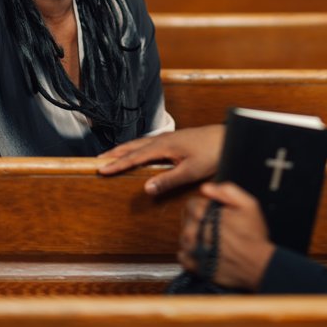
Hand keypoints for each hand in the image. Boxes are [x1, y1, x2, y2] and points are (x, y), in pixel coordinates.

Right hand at [97, 125, 224, 194]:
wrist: (228, 137)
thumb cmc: (212, 153)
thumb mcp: (191, 171)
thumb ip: (168, 180)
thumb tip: (146, 188)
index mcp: (163, 146)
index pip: (134, 157)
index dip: (117, 164)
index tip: (101, 169)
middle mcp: (163, 139)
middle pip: (133, 146)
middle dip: (115, 153)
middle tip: (98, 160)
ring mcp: (169, 138)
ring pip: (141, 143)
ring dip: (125, 149)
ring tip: (113, 155)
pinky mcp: (175, 139)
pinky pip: (149, 143)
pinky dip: (137, 147)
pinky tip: (139, 151)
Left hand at [179, 181, 275, 290]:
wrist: (258, 264)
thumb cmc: (253, 235)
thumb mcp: (248, 204)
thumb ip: (228, 191)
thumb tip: (206, 187)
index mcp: (206, 215)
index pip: (191, 204)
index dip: (200, 205)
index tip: (208, 210)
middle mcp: (197, 232)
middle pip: (186, 220)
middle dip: (194, 219)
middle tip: (208, 222)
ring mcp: (196, 250)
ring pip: (183, 238)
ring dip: (190, 235)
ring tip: (204, 236)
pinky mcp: (198, 266)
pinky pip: (183, 257)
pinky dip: (187, 253)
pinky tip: (198, 250)